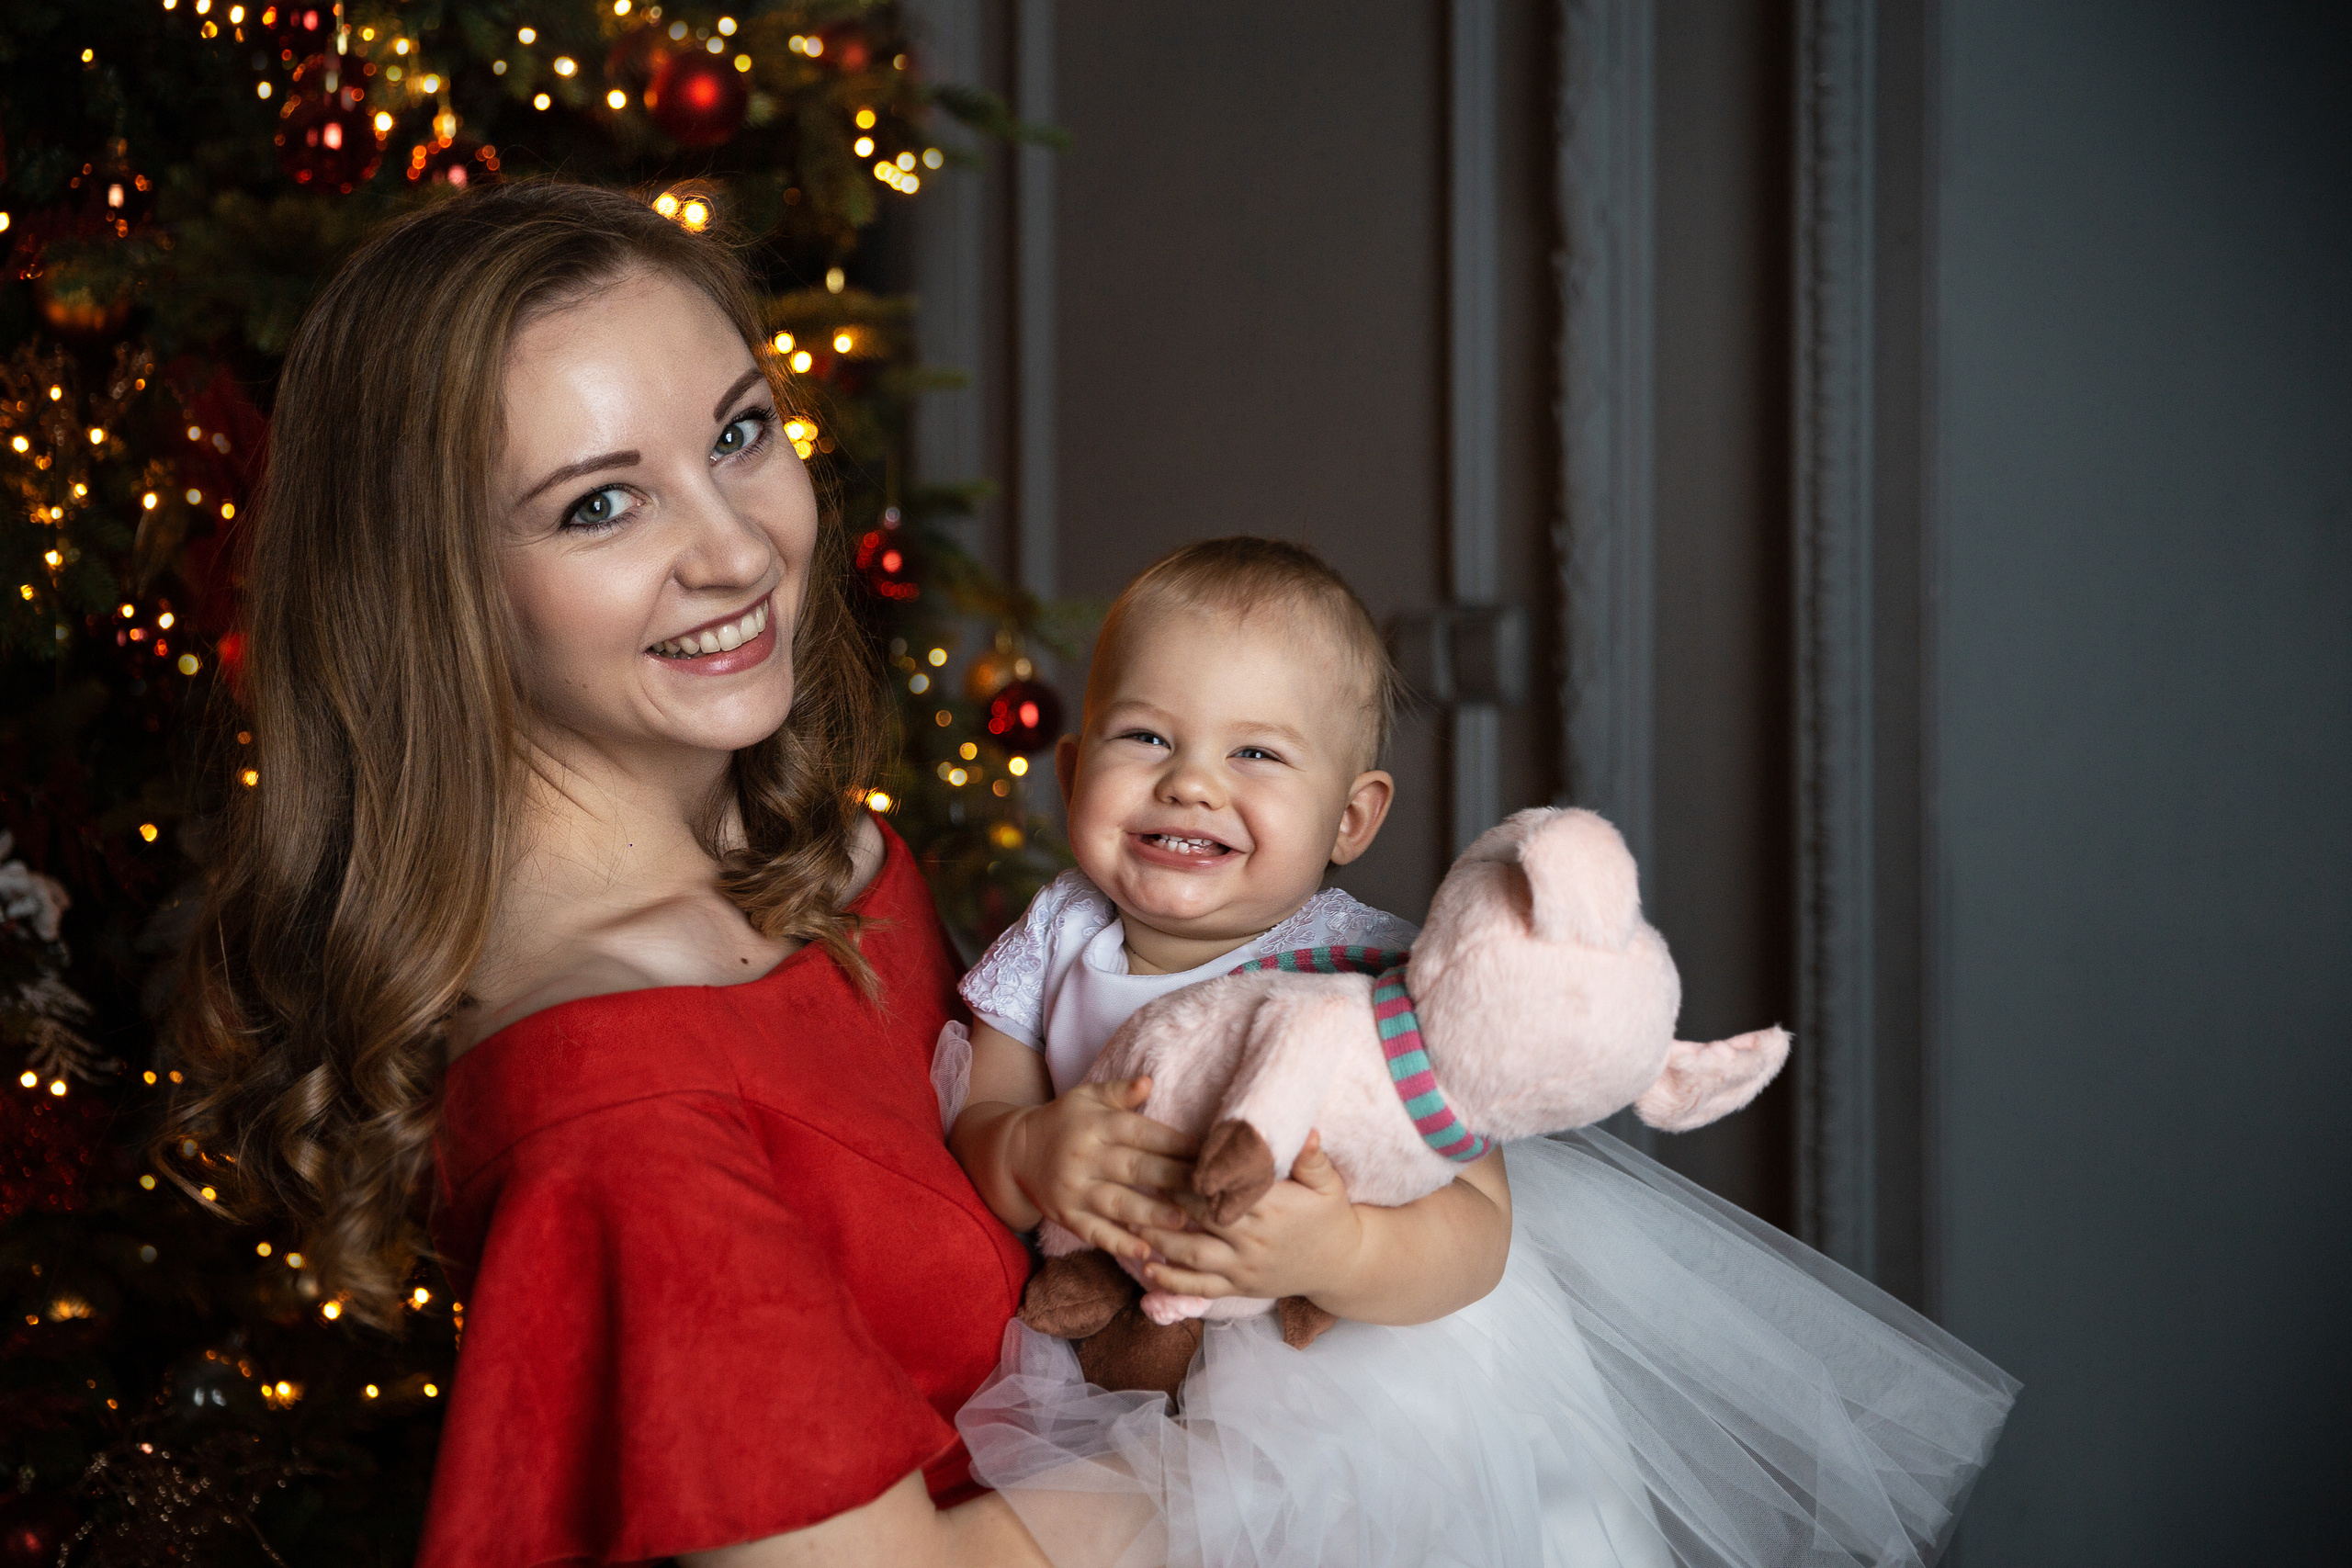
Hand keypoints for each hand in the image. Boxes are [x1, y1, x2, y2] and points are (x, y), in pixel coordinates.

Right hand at [1007, 1077, 1197, 1260]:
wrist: (1016, 1152)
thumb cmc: (1064, 1121)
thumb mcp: (1086, 1097)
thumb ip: (1119, 1092)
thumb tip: (1149, 1081)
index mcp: (1095, 1125)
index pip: (1142, 1133)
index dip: (1177, 1143)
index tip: (1209, 1154)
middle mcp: (1085, 1157)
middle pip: (1136, 1169)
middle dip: (1175, 1179)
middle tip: (1210, 1190)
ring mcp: (1074, 1190)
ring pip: (1118, 1204)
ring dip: (1153, 1215)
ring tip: (1185, 1221)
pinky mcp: (1066, 1216)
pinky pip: (1095, 1233)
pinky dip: (1120, 1244)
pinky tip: (1146, 1253)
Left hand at [1133, 1133, 1363, 1303]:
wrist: (1342, 1265)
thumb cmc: (1331, 1216)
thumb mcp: (1328, 1183)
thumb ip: (1312, 1157)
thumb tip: (1308, 1130)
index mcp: (1272, 1209)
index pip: (1224, 1189)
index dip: (1193, 1174)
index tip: (1166, 1157)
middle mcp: (1253, 1240)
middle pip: (1199, 1217)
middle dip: (1166, 1201)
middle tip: (1135, 1181)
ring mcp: (1244, 1267)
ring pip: (1192, 1253)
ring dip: (1158, 1239)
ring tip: (1129, 1221)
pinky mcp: (1239, 1287)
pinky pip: (1200, 1286)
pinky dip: (1172, 1281)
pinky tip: (1147, 1269)